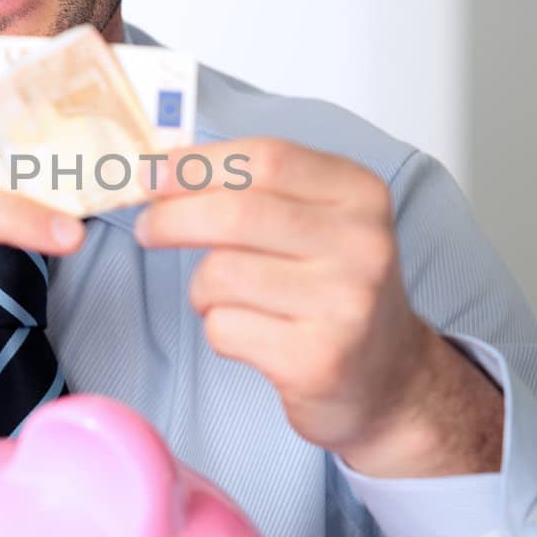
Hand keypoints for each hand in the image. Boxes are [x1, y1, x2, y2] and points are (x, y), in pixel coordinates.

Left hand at [133, 137, 500, 474]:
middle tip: (148, 228)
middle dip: (173, 218)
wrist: (389, 377)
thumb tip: (164, 167)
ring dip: (201, 288)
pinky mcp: (317, 359)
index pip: (265, 158)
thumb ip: (256, 188)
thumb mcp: (319, 221)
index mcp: (359, 194)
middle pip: (237, 213)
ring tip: (226, 298)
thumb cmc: (336, 290)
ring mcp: (344, 304)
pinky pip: (225, 328)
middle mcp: (361, 244)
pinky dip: (218, 329)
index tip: (151, 173)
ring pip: (222, 274)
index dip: (197, 164)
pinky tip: (251, 335)